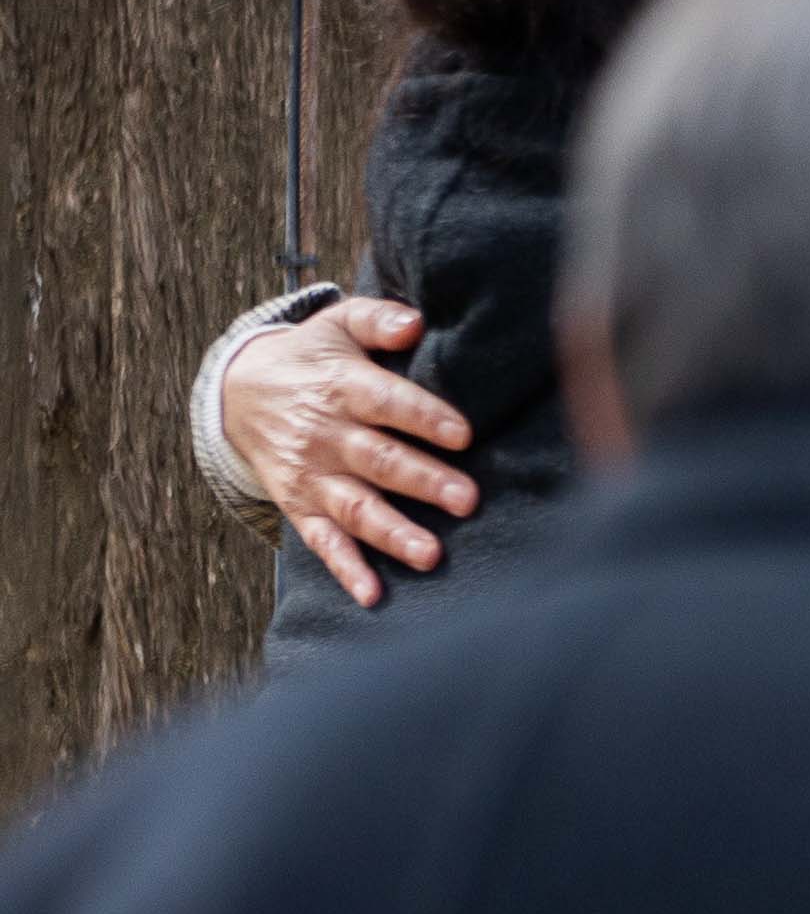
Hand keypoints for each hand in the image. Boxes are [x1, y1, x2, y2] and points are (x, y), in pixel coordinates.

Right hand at [220, 296, 479, 608]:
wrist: (238, 391)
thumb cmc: (313, 355)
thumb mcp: (337, 324)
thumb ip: (378, 319)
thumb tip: (414, 323)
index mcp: (342, 387)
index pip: (387, 403)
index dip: (424, 418)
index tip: (463, 434)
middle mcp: (326, 435)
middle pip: (379, 461)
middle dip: (422, 482)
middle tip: (468, 500)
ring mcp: (312, 475)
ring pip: (355, 508)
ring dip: (392, 533)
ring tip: (431, 555)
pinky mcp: (300, 504)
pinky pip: (322, 541)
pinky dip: (346, 569)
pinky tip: (373, 594)